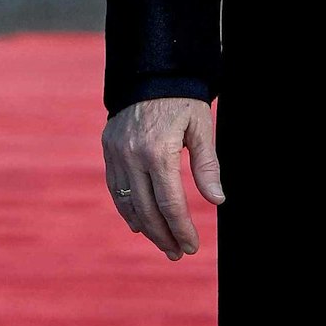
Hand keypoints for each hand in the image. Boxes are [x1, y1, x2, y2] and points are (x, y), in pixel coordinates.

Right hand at [102, 97, 223, 259]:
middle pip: (147, 210)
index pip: (170, 203)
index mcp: (158, 151)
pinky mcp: (109, 150)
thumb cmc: (182, 100)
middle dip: (164, 236)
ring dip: (146, 228)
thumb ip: (208, 166)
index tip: (191, 246)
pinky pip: (115, 189)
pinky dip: (127, 210)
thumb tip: (217, 200)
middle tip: (178, 253)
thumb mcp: (201, 128)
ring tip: (163, 244)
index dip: (181, 229)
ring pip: (128, 203)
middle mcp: (132, 156)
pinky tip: (139, 224)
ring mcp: (116, 154)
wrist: (149, 72)